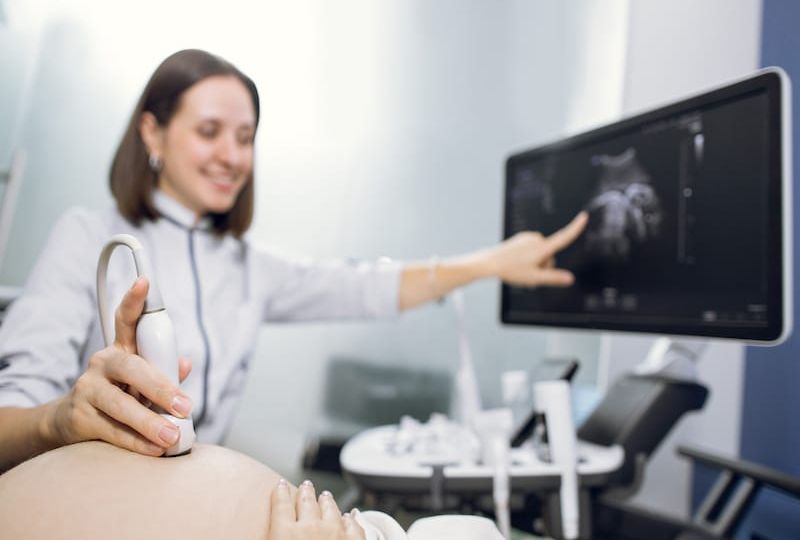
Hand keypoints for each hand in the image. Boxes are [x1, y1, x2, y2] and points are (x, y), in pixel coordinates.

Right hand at [45, 277, 192, 455]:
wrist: (71, 423)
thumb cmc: (121, 396)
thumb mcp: (142, 382)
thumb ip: (165, 372)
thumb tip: (187, 363)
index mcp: (122, 349)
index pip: (126, 320)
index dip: (134, 300)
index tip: (145, 282)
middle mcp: (102, 363)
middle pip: (132, 369)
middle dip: (161, 388)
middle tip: (185, 406)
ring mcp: (87, 389)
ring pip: (121, 405)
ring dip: (149, 423)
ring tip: (172, 435)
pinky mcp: (79, 416)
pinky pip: (112, 430)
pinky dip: (136, 442)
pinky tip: (154, 449)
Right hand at [267, 479, 364, 539]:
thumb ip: (270, 535)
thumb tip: (259, 537)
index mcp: (285, 534)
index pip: (280, 505)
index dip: (280, 492)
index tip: (281, 485)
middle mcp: (310, 529)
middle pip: (307, 503)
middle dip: (306, 492)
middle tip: (306, 485)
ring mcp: (334, 534)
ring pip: (331, 509)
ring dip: (327, 502)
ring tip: (326, 496)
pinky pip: (353, 526)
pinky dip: (350, 520)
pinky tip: (349, 517)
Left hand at [489, 211, 587, 286]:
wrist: (490, 262)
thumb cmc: (511, 270)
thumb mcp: (534, 278)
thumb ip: (553, 278)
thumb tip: (570, 279)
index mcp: (542, 248)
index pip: (564, 237)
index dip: (576, 227)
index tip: (584, 216)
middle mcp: (536, 239)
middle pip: (551, 255)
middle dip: (544, 265)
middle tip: (528, 273)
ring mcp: (528, 238)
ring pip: (541, 253)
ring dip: (536, 262)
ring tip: (520, 268)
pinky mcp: (522, 239)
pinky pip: (532, 250)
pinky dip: (529, 257)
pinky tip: (517, 263)